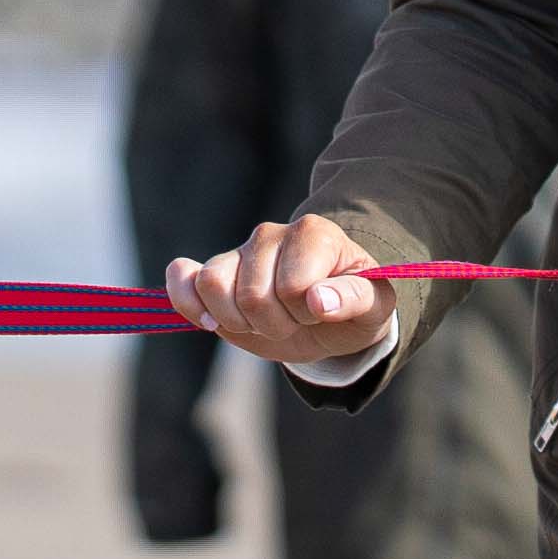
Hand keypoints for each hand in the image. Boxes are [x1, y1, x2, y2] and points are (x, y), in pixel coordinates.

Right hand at [167, 211, 392, 372]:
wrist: (328, 314)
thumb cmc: (353, 307)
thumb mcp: (374, 308)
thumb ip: (355, 300)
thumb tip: (319, 301)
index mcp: (314, 234)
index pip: (293, 286)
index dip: (307, 313)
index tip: (322, 311)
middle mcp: (272, 233)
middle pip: (253, 296)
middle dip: (276, 325)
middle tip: (295, 320)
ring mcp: (239, 251)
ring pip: (214, 287)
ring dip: (239, 322)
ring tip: (264, 321)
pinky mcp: (213, 270)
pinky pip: (183, 278)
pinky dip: (188, 301)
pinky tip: (210, 320)